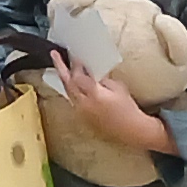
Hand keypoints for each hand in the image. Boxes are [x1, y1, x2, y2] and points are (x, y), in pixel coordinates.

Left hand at [48, 56, 171, 157]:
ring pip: (68, 93)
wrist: (132, 131)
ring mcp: (82, 113)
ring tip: (61, 68)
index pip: (79, 77)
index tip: (75, 57)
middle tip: (55, 55)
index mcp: (95, 95)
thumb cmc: (128, 110)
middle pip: (68, 83)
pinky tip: (72, 86)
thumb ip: (103, 80)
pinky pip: (73, 102)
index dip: (76, 65)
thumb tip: (93, 74)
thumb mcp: (118, 88)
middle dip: (61, 68)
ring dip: (65, 80)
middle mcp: (85, 105)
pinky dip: (71, 92)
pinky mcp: (83, 120)